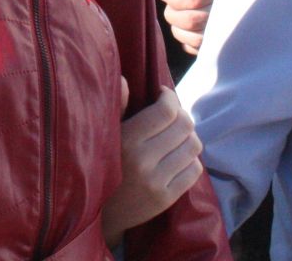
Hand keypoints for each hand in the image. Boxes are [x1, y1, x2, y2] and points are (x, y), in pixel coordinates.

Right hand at [100, 88, 203, 238]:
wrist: (97, 212)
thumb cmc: (100, 163)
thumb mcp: (103, 133)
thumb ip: (117, 106)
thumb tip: (124, 79)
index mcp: (127, 139)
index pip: (166, 111)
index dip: (170, 98)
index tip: (162, 96)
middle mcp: (143, 160)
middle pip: (185, 126)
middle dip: (181, 116)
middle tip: (171, 116)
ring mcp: (157, 182)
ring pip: (193, 147)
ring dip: (188, 137)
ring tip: (176, 137)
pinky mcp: (166, 199)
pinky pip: (194, 170)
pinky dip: (190, 160)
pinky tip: (177, 158)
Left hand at [158, 0, 226, 54]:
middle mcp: (226, 13)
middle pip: (190, 20)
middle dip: (173, 13)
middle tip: (170, 5)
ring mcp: (225, 33)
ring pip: (193, 38)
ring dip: (178, 28)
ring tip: (177, 17)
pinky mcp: (221, 47)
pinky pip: (197, 49)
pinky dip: (187, 41)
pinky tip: (188, 29)